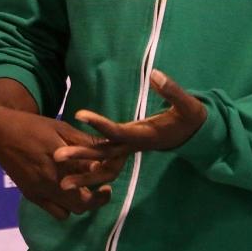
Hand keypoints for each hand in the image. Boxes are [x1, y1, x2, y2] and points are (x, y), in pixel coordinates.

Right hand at [0, 78, 117, 220]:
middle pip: (85, 202)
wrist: (1, 134)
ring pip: (72, 210)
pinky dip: (66, 208)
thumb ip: (84, 141)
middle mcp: (52, 178)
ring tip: (86, 191)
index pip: (92, 174)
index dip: (105, 175)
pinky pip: (57, 213)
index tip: (110, 172)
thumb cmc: (34, 127)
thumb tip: (110, 146)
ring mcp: (41, 190)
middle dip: (99, 198)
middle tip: (104, 189)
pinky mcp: (32, 196)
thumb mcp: (61, 128)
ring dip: (83, 203)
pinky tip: (67, 195)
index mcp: (61, 158)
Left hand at [52, 70, 206, 188]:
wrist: (195, 135)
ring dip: (82, 170)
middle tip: (55, 157)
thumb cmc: (191, 119)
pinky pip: (106, 160)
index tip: (78, 114)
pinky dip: (91, 166)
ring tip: (59, 176)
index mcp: (144, 135)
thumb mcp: (188, 105)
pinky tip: (73, 170)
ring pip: (103, 163)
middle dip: (81, 157)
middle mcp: (133, 145)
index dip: (99, 123)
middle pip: (103, 154)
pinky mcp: (127, 146)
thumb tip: (155, 74)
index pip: (117, 131)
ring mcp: (129, 148)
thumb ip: (172, 91)